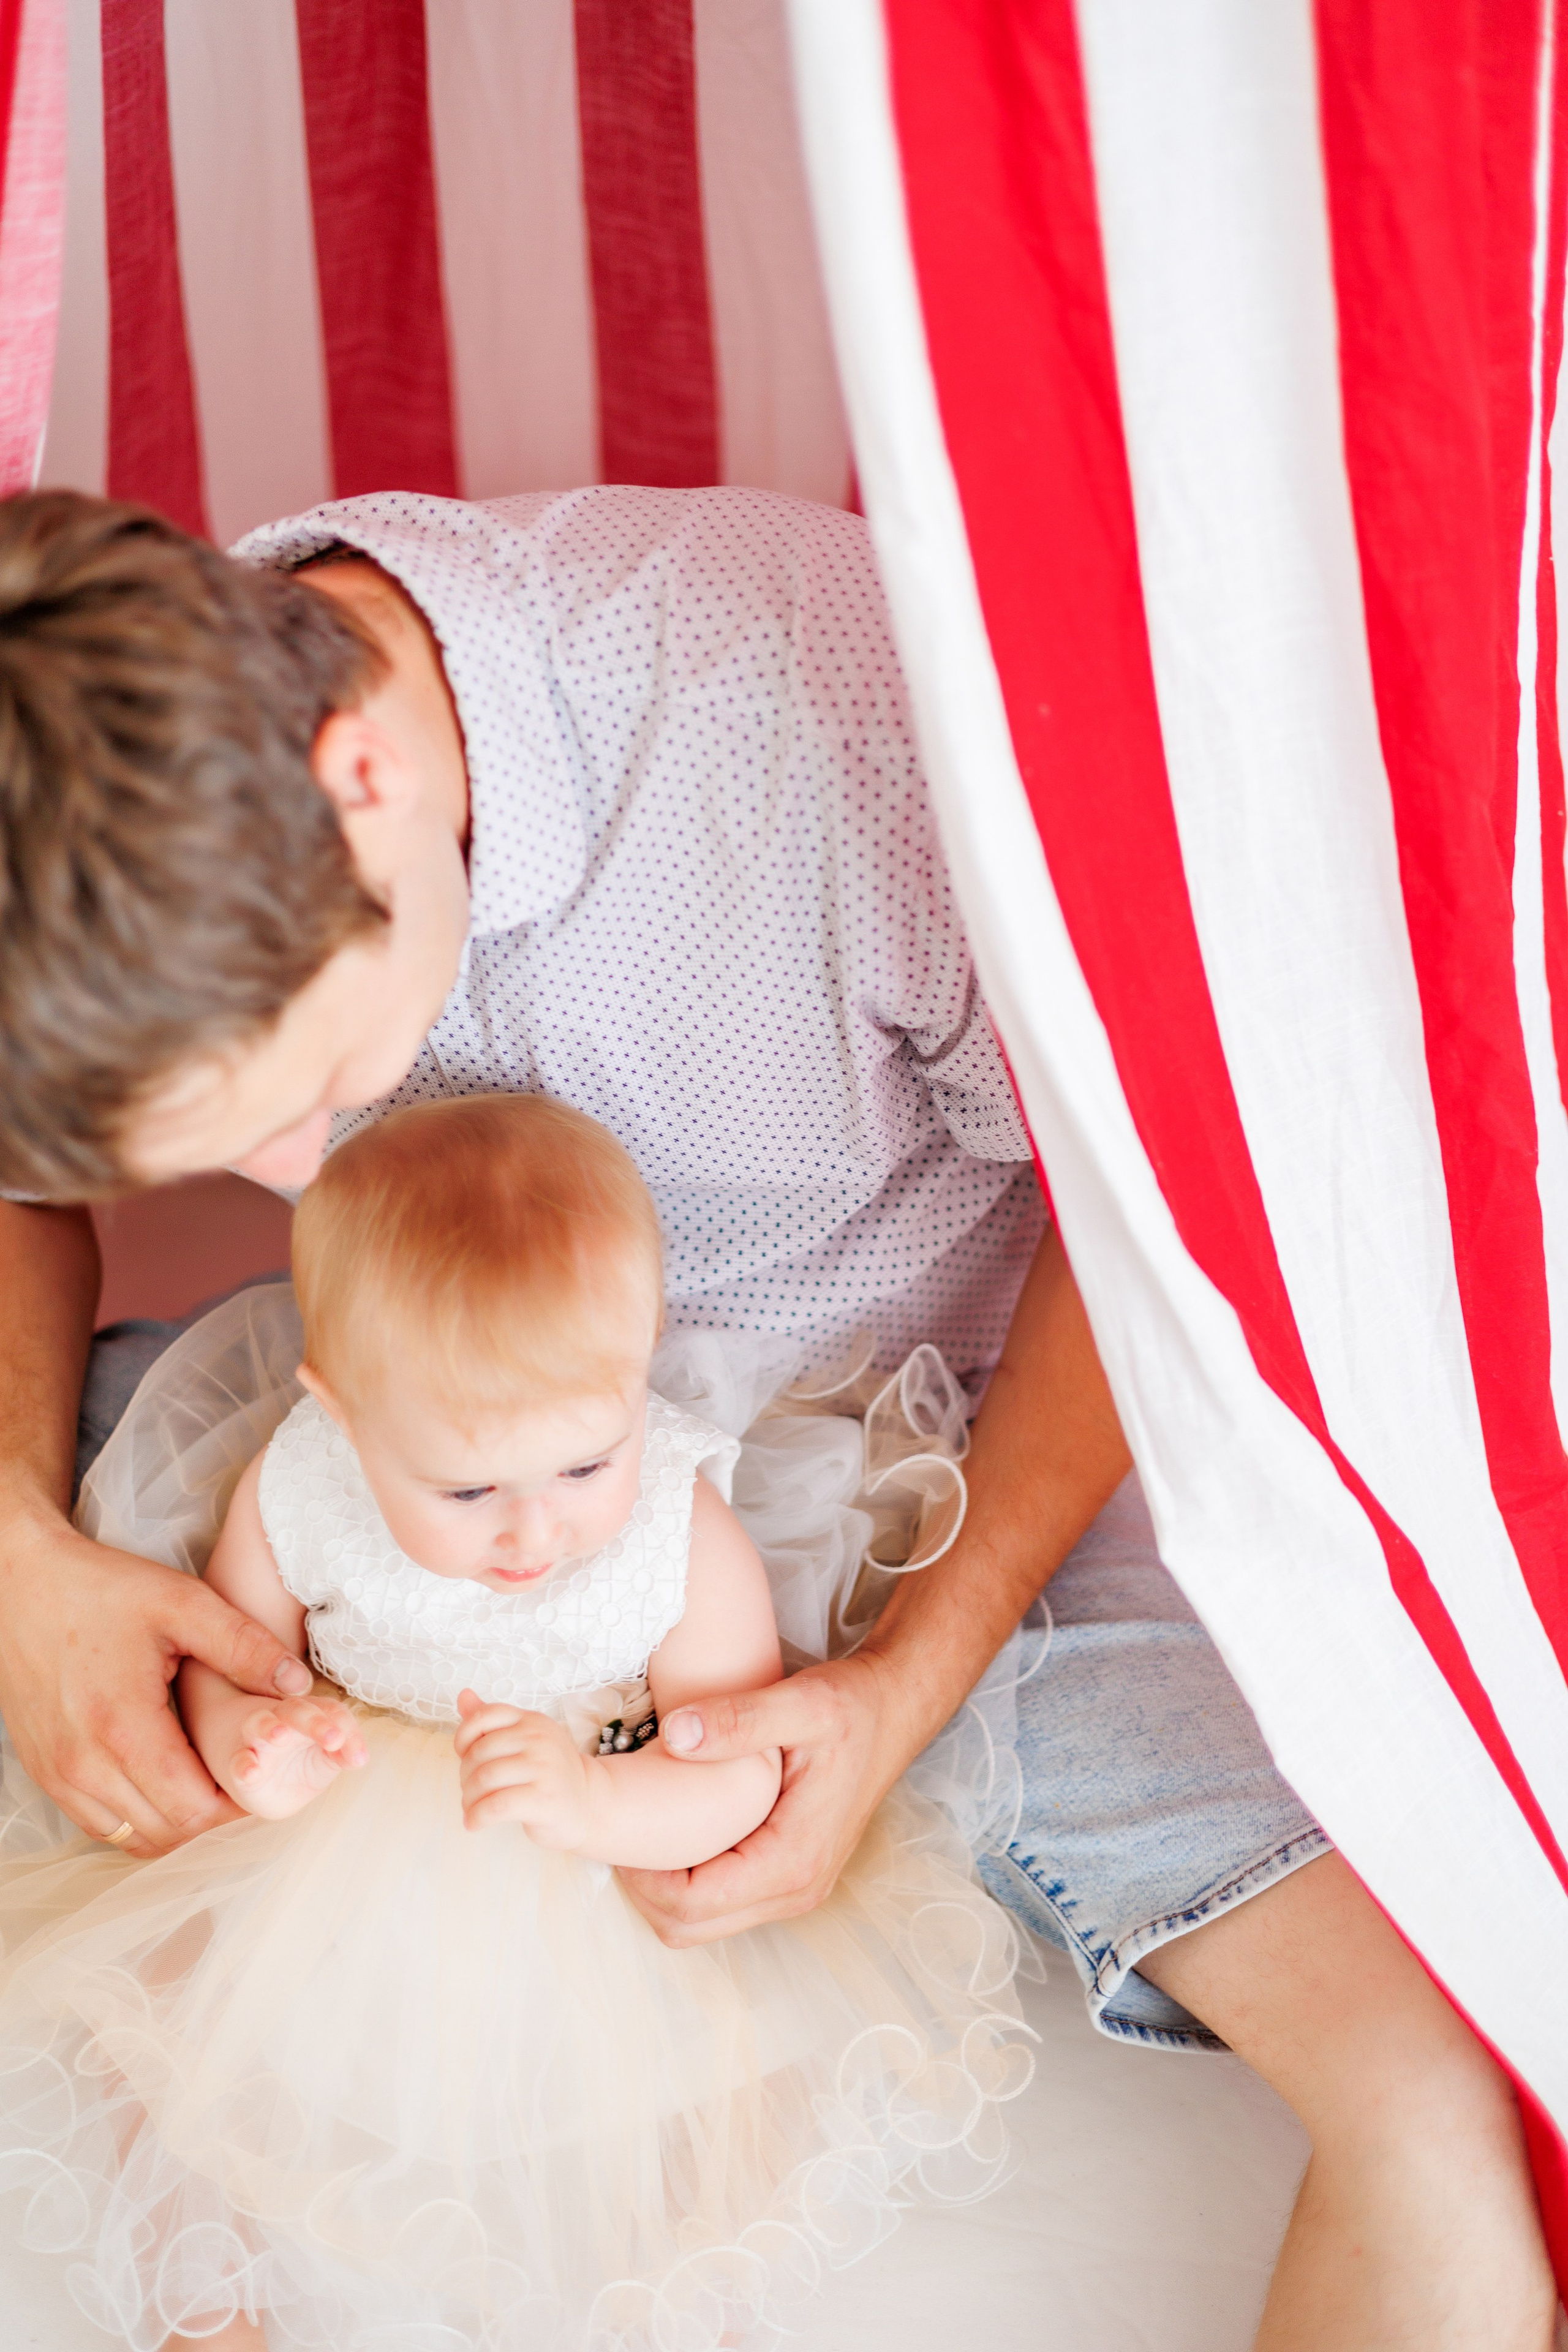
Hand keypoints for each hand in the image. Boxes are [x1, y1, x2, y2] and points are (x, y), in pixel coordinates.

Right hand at [0, 1508, 315, 1856]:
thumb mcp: (181, 1602)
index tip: (264, 1769)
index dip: (240, 1801)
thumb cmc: (100, 1588)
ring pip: (134, 1838)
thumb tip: (298, 1686)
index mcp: (122, 1726)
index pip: (194, 1809)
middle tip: (244, 1773)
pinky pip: (102, 1825)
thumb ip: (243, 1645)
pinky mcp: (46, 1773)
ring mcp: (59, 1775)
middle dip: (215, 1815)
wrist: (21, 1583)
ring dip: (178, 1821)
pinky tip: (165, 1776)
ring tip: (208, 1775)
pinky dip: (141, 1815)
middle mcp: (83, 1764)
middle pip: (168, 1833)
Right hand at [229, 1693, 366, 1818]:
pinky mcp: (239, 1765)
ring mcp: (257, 1741)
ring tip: (281, 1735)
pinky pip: (238, 1761)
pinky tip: (251, 1770)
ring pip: (260, 1724)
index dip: (346, 1730)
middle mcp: (283, 1721)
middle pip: (296, 1710)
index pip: (330, 1712)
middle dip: (315, 1722)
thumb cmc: (299, 1760)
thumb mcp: (324, 1757)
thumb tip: (359, 1758)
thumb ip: (342, 1754)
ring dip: (270, 1727)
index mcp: (309, 1715)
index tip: (359, 1759)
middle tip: (333, 1738)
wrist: (259, 1777)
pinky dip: (243, 1764)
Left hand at [455, 1690, 594, 1848]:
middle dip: (465, 1776)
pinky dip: (477, 1817)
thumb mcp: (525, 1740)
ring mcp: (545, 1768)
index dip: (464, 1736)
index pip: (486, 1715)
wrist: (588, 1804)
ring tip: (471, 1808)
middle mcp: (540, 1739)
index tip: (463, 1756)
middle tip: (470, 1791)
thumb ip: (493, 1721)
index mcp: (532, 1721)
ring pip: (484, 1779)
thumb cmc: (548, 1773)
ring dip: (469, 1799)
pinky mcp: (544, 1799)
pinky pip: (496, 1806)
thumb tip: (463, 1695)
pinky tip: (473, 1823)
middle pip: (480, 1752)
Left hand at [618, 1651, 907, 1945]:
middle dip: (642, 1888)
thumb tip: (674, 1737)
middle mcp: (795, 1890)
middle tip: (621, 1828)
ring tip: (643, 1824)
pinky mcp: (787, 1874)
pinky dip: (687, 1876)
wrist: (894, 1709)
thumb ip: (739, 1719)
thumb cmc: (854, 1706)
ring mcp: (792, 1887)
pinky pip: (720, 1899)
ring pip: (701, 1921)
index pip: (692, 1904)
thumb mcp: (801, 1703)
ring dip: (662, 1885)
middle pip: (689, 1927)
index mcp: (794, 1861)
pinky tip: (676, 1825)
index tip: (617, 1826)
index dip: (640, 1876)